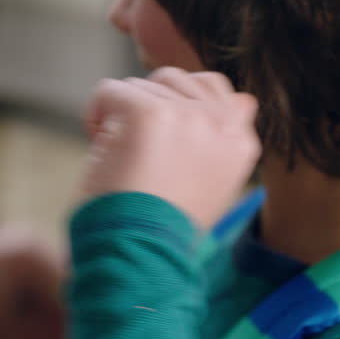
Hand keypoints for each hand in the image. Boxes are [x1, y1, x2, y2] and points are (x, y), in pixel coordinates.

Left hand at [79, 67, 260, 228]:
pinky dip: (96, 114)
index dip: (178, 111)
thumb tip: (243, 100)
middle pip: (175, 81)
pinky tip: (100, 150)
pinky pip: (110, 90)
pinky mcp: (150, 113)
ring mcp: (188, 116)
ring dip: (122, 114)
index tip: (162, 149)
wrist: (140, 257)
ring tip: (119, 156)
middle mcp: (223, 124)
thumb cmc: (162, 229)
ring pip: (142, 85)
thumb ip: (222, 141)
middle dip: (148, 108)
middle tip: (136, 154)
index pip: (220, 92)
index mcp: (241, 143)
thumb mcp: (211, 185)